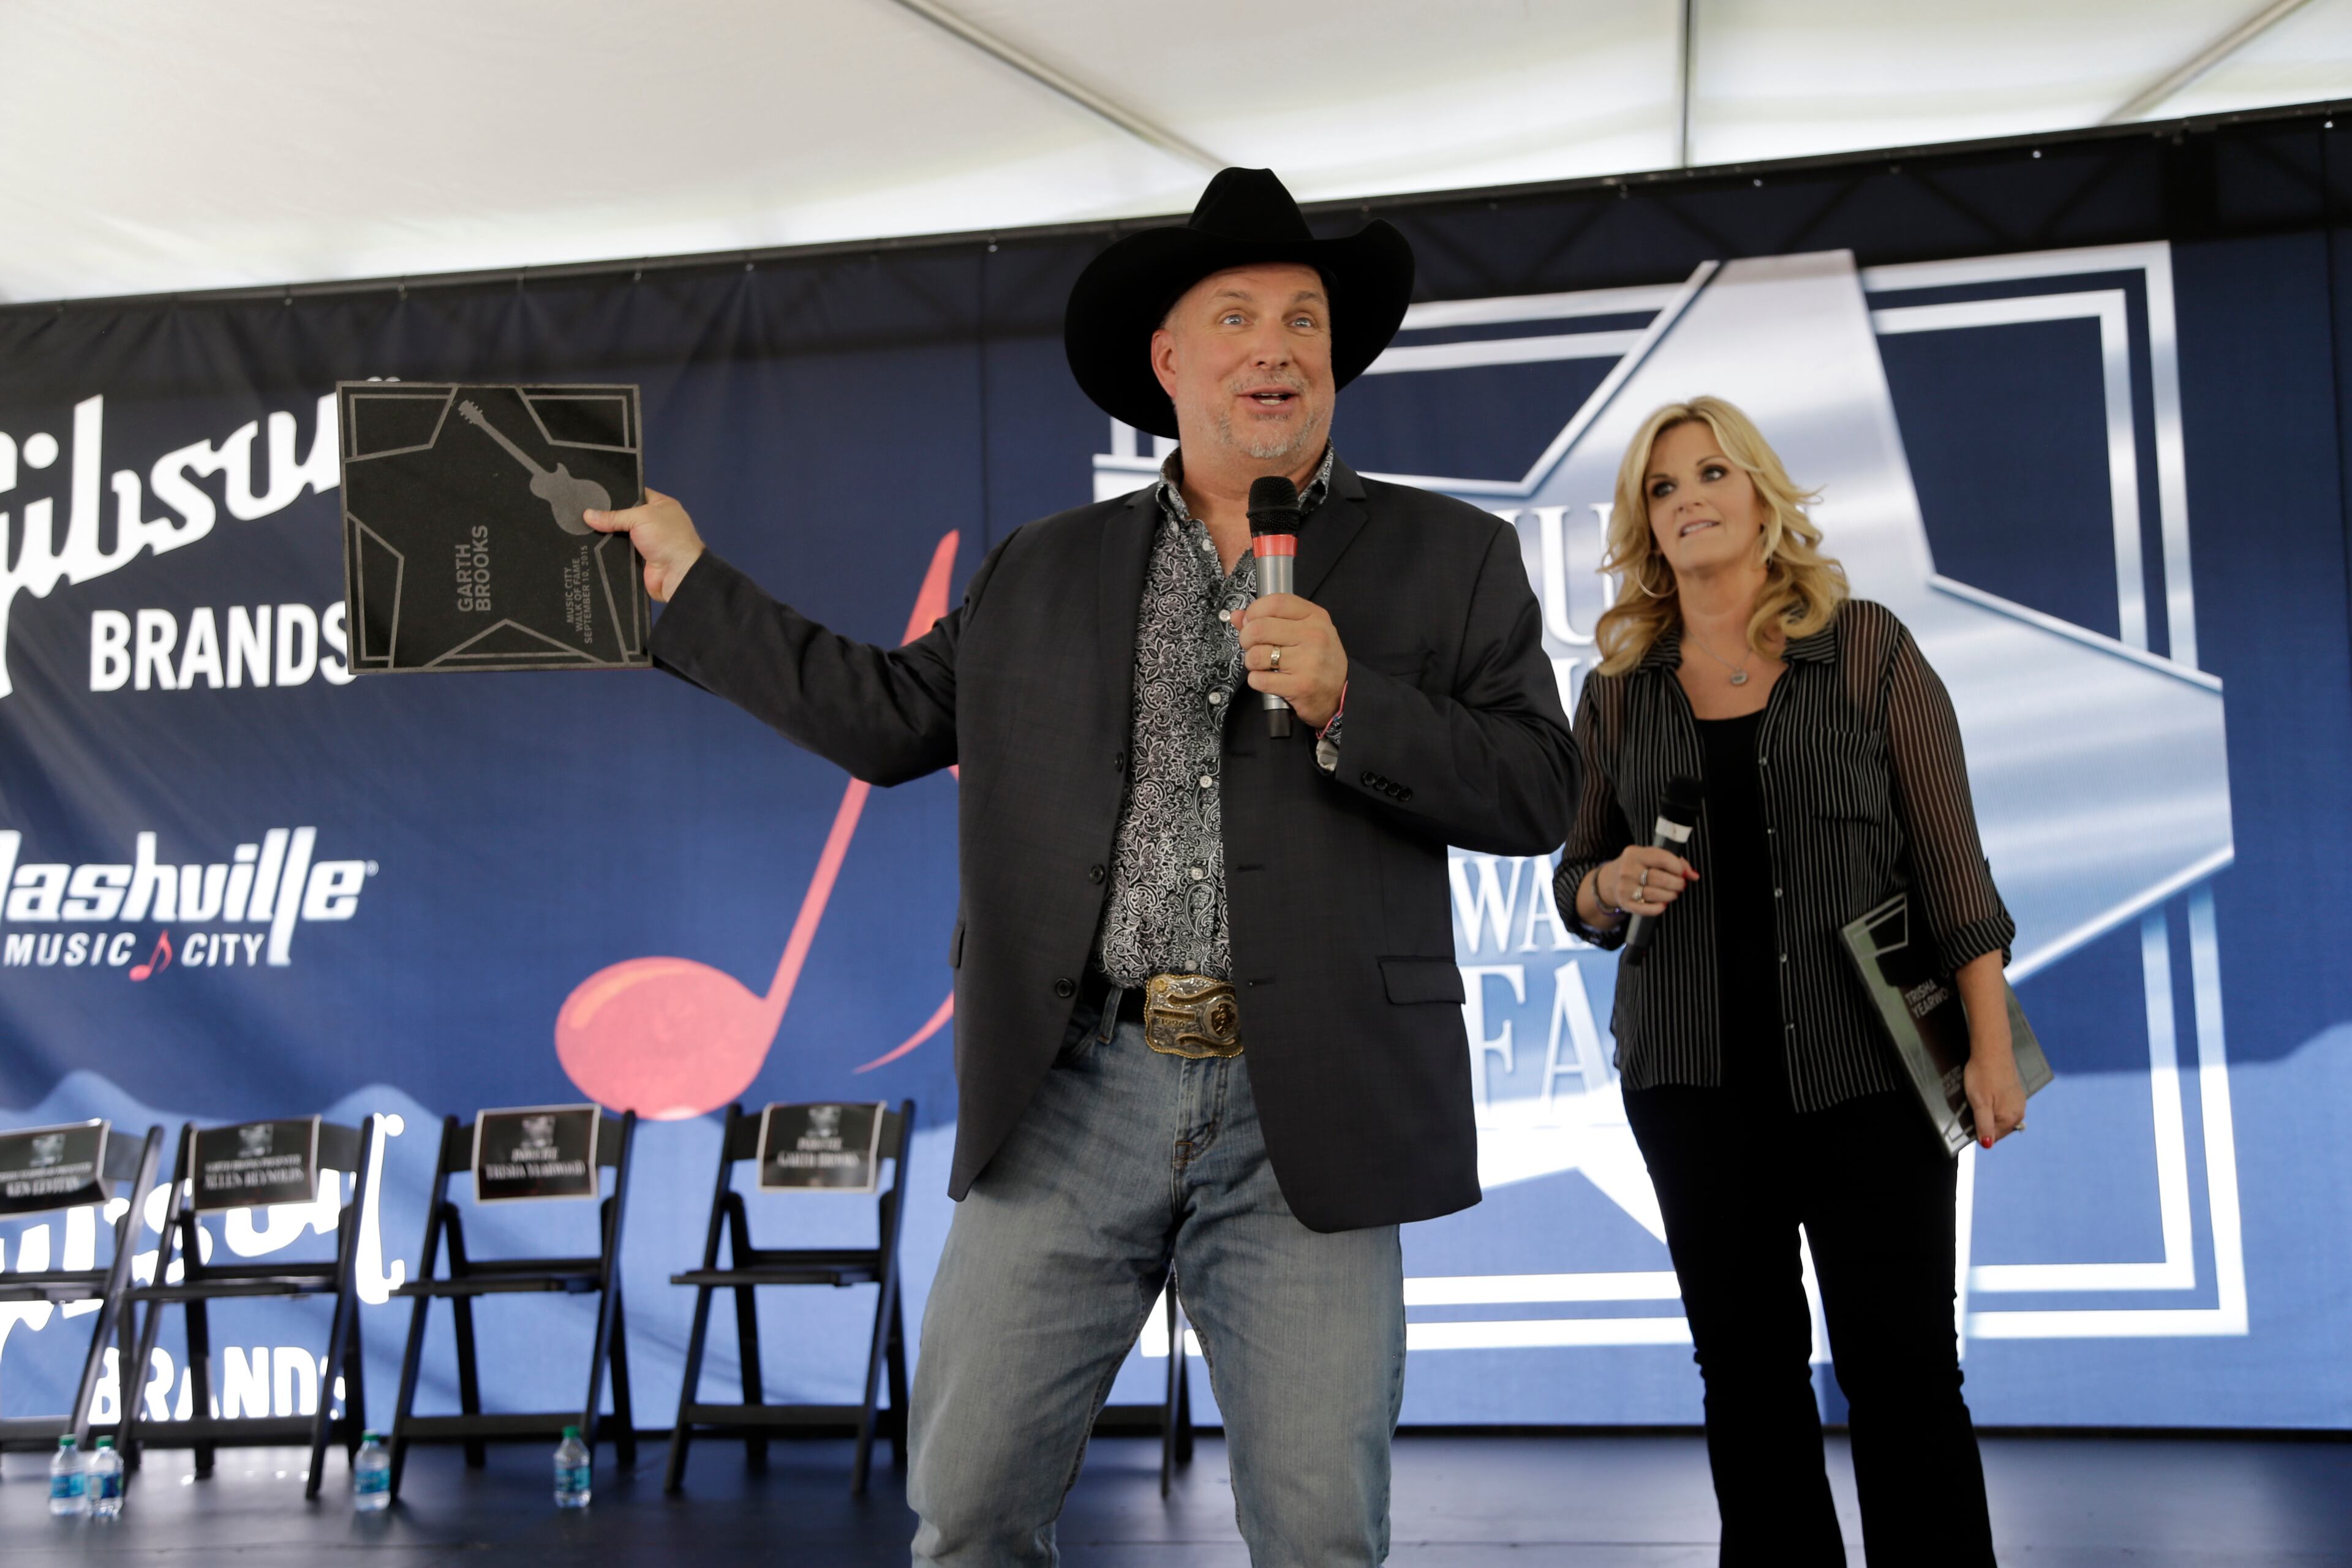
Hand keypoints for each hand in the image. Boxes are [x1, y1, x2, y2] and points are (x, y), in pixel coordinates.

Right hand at [584, 487, 704, 601]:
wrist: (678, 575)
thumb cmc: (668, 538)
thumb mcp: (641, 517)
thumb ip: (614, 516)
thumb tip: (588, 515)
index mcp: (661, 505)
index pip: (636, 493)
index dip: (618, 493)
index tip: (596, 492)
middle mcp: (654, 522)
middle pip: (625, 515)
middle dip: (608, 515)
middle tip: (585, 510)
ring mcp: (646, 541)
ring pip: (620, 534)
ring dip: (607, 534)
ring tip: (582, 526)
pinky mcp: (637, 558)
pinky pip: (619, 551)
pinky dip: (608, 550)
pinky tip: (591, 545)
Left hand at [1239, 594, 1347, 729]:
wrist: (1340, 693)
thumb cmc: (1319, 659)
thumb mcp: (1303, 631)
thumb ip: (1269, 619)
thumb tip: (1237, 616)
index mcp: (1315, 616)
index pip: (1275, 602)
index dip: (1254, 611)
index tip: (1250, 622)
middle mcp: (1314, 636)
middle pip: (1259, 628)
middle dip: (1246, 639)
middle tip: (1252, 646)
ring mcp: (1308, 661)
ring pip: (1256, 655)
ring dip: (1251, 662)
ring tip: (1262, 665)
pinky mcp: (1300, 686)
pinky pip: (1260, 679)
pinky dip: (1257, 681)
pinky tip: (1268, 679)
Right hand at [1599, 846, 1694, 921]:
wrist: (1610, 880)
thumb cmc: (1637, 866)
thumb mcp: (1650, 857)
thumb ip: (1674, 861)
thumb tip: (1694, 875)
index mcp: (1634, 854)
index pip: (1662, 858)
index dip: (1678, 867)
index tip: (1684, 873)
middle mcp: (1627, 870)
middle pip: (1659, 878)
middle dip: (1677, 883)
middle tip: (1681, 885)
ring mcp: (1625, 887)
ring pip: (1655, 894)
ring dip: (1670, 895)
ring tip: (1673, 893)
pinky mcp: (1625, 903)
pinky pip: (1646, 909)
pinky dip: (1659, 908)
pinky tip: (1663, 904)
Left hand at [1965, 1045, 2027, 1148]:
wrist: (1992, 1052)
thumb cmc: (1983, 1077)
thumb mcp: (1979, 1104)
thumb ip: (1984, 1125)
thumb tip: (1988, 1145)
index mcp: (2011, 1119)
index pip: (1992, 1137)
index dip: (1978, 1129)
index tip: (1971, 1115)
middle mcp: (2019, 1113)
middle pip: (1997, 1128)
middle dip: (1985, 1121)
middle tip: (1976, 1104)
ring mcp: (2019, 1103)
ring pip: (2000, 1117)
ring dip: (1989, 1112)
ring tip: (1981, 1097)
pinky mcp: (2016, 1093)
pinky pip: (2003, 1106)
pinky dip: (1994, 1104)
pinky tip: (1988, 1093)